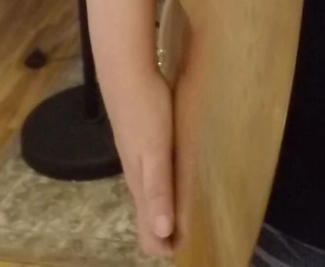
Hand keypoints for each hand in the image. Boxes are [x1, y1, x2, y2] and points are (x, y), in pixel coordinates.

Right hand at [105, 67, 175, 257]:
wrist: (128, 75)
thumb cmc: (146, 113)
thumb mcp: (155, 153)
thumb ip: (159, 191)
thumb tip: (162, 233)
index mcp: (142, 184)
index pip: (149, 230)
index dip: (165, 247)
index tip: (190, 253)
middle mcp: (138, 177)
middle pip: (150, 218)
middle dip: (168, 235)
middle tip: (196, 241)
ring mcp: (138, 160)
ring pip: (152, 198)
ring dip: (168, 214)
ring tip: (191, 220)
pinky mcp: (143, 143)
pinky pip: (155, 177)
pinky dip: (167, 191)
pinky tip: (177, 184)